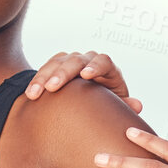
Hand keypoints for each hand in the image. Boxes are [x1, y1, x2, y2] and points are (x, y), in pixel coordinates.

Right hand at [25, 51, 141, 112]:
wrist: (92, 102)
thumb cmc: (108, 105)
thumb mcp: (117, 106)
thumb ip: (125, 105)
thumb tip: (137, 105)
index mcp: (108, 69)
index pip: (103, 61)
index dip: (95, 67)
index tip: (86, 76)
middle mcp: (89, 61)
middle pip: (76, 60)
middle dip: (63, 73)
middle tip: (53, 87)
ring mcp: (71, 62)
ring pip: (57, 63)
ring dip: (44, 77)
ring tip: (35, 94)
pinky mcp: (57, 66)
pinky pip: (46, 69)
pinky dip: (37, 81)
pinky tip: (30, 95)